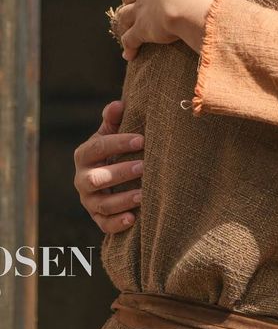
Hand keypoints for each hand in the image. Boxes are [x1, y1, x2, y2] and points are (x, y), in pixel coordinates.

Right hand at [73, 100, 143, 233]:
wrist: (111, 172)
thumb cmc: (116, 147)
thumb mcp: (112, 132)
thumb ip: (113, 119)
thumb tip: (118, 105)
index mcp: (84, 155)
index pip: (97, 148)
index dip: (118, 143)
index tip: (142, 139)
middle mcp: (82, 179)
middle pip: (96, 179)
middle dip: (120, 173)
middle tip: (144, 166)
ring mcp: (89, 200)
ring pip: (101, 204)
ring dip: (122, 200)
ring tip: (143, 195)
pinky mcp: (97, 217)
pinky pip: (103, 224)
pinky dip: (117, 224)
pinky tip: (133, 219)